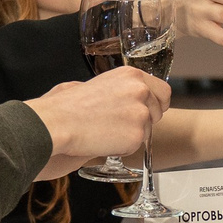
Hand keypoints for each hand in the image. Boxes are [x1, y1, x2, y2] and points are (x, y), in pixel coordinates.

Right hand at [27, 69, 171, 178]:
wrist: (59, 122)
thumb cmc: (70, 105)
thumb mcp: (101, 84)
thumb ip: (122, 89)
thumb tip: (132, 99)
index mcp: (132, 75)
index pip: (163, 90)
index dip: (156, 103)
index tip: (147, 110)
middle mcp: (141, 90)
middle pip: (158, 111)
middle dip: (145, 120)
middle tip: (120, 125)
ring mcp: (141, 113)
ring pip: (148, 129)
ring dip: (132, 134)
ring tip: (106, 131)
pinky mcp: (137, 134)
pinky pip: (137, 145)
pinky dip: (124, 147)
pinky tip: (105, 140)